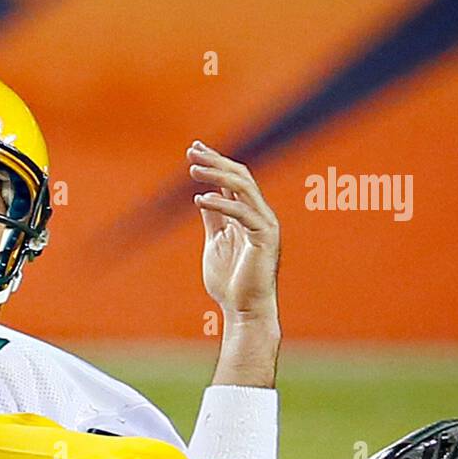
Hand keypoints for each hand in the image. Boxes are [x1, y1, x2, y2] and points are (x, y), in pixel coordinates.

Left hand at [188, 141, 280, 325]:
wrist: (243, 310)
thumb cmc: (230, 282)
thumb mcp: (216, 243)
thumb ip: (214, 220)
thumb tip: (203, 197)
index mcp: (249, 215)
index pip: (233, 180)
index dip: (215, 162)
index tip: (194, 148)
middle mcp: (260, 215)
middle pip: (240, 177)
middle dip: (216, 161)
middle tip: (192, 150)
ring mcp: (265, 224)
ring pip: (243, 188)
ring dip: (217, 176)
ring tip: (193, 170)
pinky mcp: (265, 238)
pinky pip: (241, 213)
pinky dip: (221, 204)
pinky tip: (200, 200)